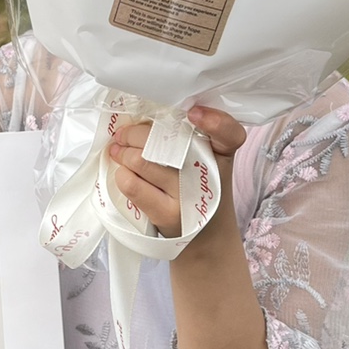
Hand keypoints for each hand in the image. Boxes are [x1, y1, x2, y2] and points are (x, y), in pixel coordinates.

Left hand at [108, 106, 245, 237]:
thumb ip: (185, 136)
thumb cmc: (197, 189)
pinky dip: (121, 174)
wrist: (204, 236)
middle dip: (136, 133)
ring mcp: (187, 196)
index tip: (193, 113)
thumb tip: (138, 118)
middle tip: (124, 134)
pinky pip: (132, 185)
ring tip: (118, 151)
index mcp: (223, 154)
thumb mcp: (206, 160)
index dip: (215, 121)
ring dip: (123, 152)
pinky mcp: (166, 214)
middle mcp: (208, 174)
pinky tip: (122, 172)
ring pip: (142, 160)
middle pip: (166, 141)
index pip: (230, 134)